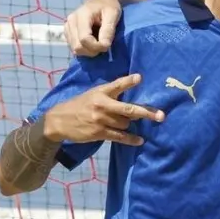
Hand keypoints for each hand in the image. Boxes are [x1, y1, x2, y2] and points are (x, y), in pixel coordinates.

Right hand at [44, 74, 163, 146]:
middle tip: (161, 115)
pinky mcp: (98, 133)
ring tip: (126, 122)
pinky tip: (140, 140)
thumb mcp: (93, 94)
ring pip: (125, 123)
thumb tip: (132, 93)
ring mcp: (100, 120)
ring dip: (129, 124)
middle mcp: (101, 105)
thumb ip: (110, 93)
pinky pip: (119, 136)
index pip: (116, 85)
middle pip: (128, 109)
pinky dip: (131, 139)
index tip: (139, 78)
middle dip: (146, 112)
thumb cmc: (80, 105)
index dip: (128, 82)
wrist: (59, 121)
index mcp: (100, 92)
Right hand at [64, 0, 123, 56]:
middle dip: (93, 50)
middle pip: (78, 46)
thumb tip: (104, 46)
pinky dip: (85, 48)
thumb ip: (108, 30)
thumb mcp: (113, 15)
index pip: (84, 39)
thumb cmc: (110, 6)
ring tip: (99, 41)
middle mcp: (70, 22)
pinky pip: (74, 47)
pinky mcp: (68, 33)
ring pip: (75, 49)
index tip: (107, 46)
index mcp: (81, 16)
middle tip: (105, 45)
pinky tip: (93, 41)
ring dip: (89, 50)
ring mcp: (67, 27)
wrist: (103, 0)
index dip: (96, 47)